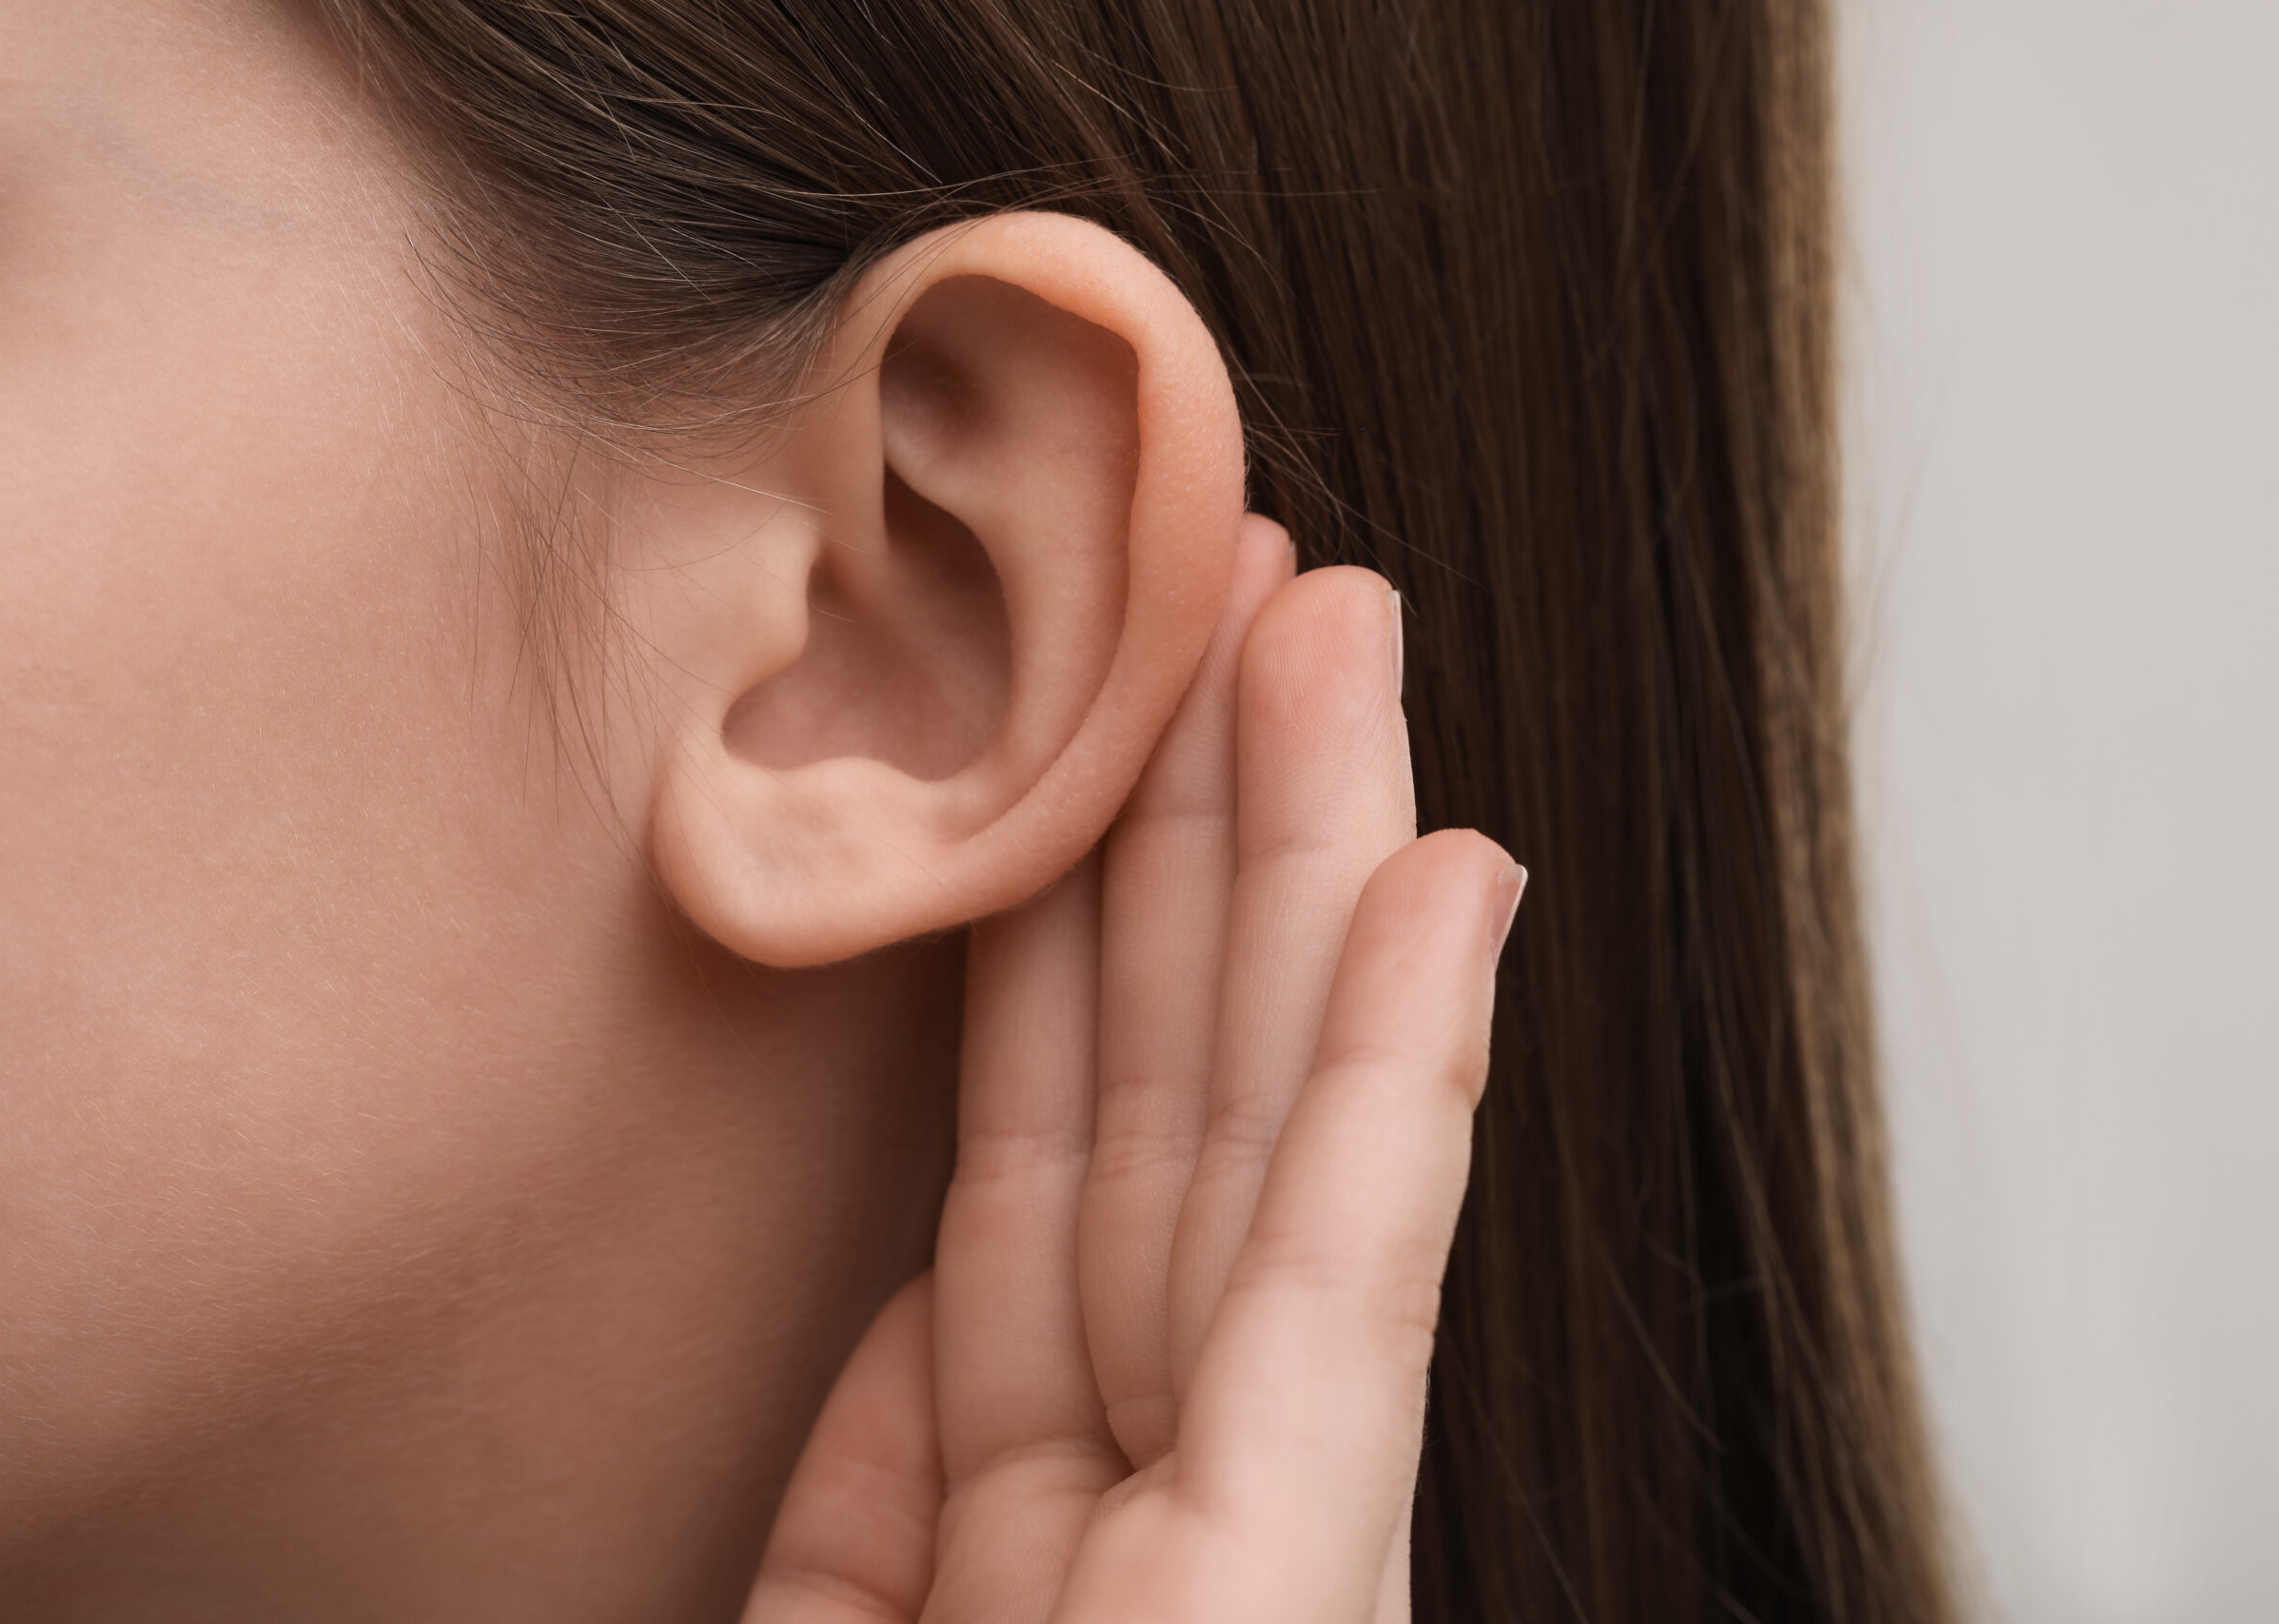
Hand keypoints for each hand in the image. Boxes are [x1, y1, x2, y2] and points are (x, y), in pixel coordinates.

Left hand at [742, 518, 1524, 1623]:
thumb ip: (865, 1495)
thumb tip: (895, 1317)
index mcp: (1049, 1535)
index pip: (1068, 1191)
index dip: (1082, 951)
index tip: (1082, 762)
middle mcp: (1170, 1507)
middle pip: (1190, 1117)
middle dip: (1212, 842)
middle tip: (1224, 605)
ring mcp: (1252, 1545)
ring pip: (1286, 1142)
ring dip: (1323, 870)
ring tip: (1336, 635)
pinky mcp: (1296, 1588)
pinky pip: (1347, 1295)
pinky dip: (1408, 1076)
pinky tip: (1450, 872)